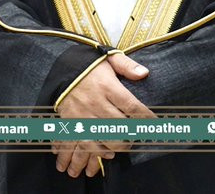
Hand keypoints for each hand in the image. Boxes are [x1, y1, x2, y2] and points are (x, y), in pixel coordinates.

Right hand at [55, 53, 154, 176]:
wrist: (61, 70)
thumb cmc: (89, 66)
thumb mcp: (109, 58)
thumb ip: (127, 66)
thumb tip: (144, 73)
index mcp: (107, 86)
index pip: (132, 106)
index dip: (146, 118)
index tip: (154, 123)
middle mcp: (95, 102)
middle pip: (120, 127)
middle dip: (132, 136)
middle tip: (136, 138)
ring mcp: (82, 115)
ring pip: (102, 140)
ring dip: (116, 148)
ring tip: (121, 148)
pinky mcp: (71, 124)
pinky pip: (83, 144)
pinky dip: (94, 153)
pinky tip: (103, 156)